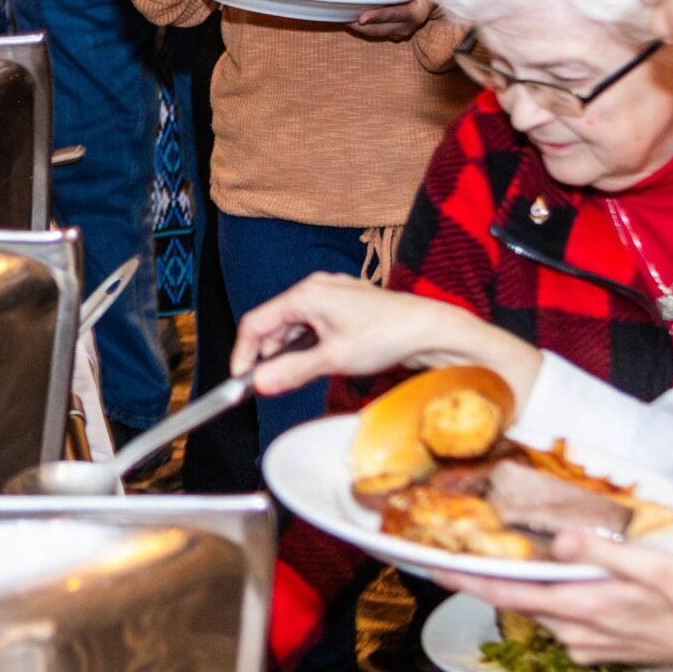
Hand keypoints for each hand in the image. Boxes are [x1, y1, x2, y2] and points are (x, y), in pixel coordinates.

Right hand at [231, 273, 534, 399]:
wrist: (431, 329)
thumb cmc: (387, 336)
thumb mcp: (333, 359)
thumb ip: (291, 372)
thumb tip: (260, 383)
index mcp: (306, 294)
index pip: (256, 322)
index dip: (244, 353)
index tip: (241, 380)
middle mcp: (316, 288)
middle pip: (274, 322)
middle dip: (267, 354)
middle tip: (265, 384)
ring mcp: (333, 294)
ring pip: (295, 324)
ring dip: (288, 351)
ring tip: (290, 377)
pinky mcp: (347, 305)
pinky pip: (315, 324)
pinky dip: (307, 345)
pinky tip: (314, 363)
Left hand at [348, 0, 435, 42]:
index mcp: (416, 13)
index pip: (394, 15)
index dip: (377, 17)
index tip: (361, 18)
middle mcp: (408, 26)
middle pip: (380, 28)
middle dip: (360, 25)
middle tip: (340, 17)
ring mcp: (400, 30)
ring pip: (375, 32)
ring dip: (358, 27)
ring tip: (340, 17)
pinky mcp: (393, 30)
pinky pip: (375, 30)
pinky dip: (362, 25)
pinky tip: (349, 16)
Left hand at [454, 531, 672, 671]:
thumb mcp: (648, 565)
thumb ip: (597, 552)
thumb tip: (556, 541)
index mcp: (581, 607)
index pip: (508, 596)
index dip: (468, 582)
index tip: (434, 568)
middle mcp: (576, 631)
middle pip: (519, 603)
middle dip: (491, 581)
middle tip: (464, 554)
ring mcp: (588, 644)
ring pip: (542, 612)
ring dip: (527, 590)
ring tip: (514, 560)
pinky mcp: (602, 648)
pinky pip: (564, 623)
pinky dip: (555, 602)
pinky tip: (566, 583)